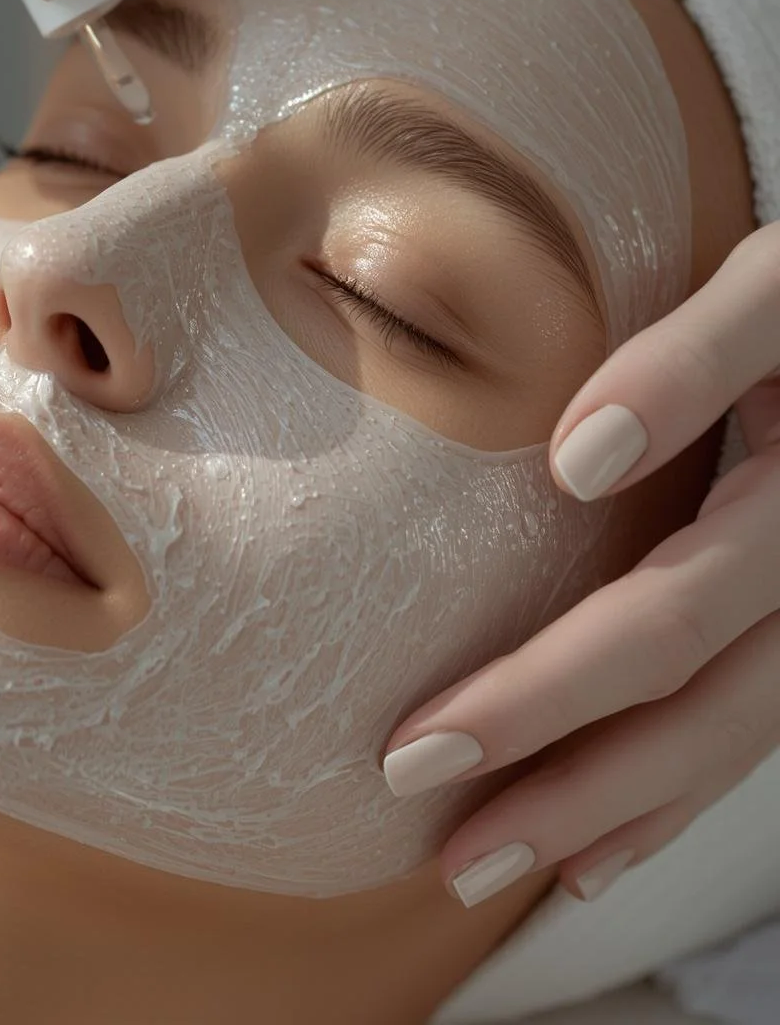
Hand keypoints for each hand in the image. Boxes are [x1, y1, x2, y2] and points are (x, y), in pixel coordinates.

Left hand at [381, 220, 779, 907]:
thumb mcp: (776, 294)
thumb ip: (696, 357)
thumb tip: (581, 458)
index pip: (660, 625)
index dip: (541, 698)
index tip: (418, 746)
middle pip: (693, 716)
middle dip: (565, 794)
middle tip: (447, 853)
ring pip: (722, 745)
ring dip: (610, 819)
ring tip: (499, 867)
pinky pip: (742, 729)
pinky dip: (669, 798)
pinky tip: (600, 848)